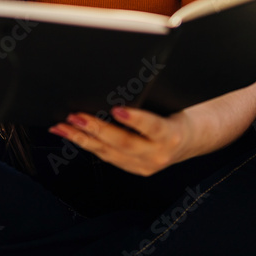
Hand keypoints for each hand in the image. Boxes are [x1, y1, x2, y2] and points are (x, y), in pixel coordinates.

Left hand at [49, 106, 193, 176]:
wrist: (191, 140)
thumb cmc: (177, 114)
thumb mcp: (172, 104)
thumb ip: (150, 102)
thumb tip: (121, 85)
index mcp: (172, 135)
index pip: (153, 127)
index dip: (135, 119)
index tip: (117, 109)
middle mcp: (158, 155)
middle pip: (124, 142)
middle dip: (96, 129)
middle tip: (76, 116)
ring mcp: (145, 166)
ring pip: (109, 153)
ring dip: (82, 139)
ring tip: (63, 126)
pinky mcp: (135, 170)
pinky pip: (107, 157)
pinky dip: (86, 145)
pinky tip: (71, 135)